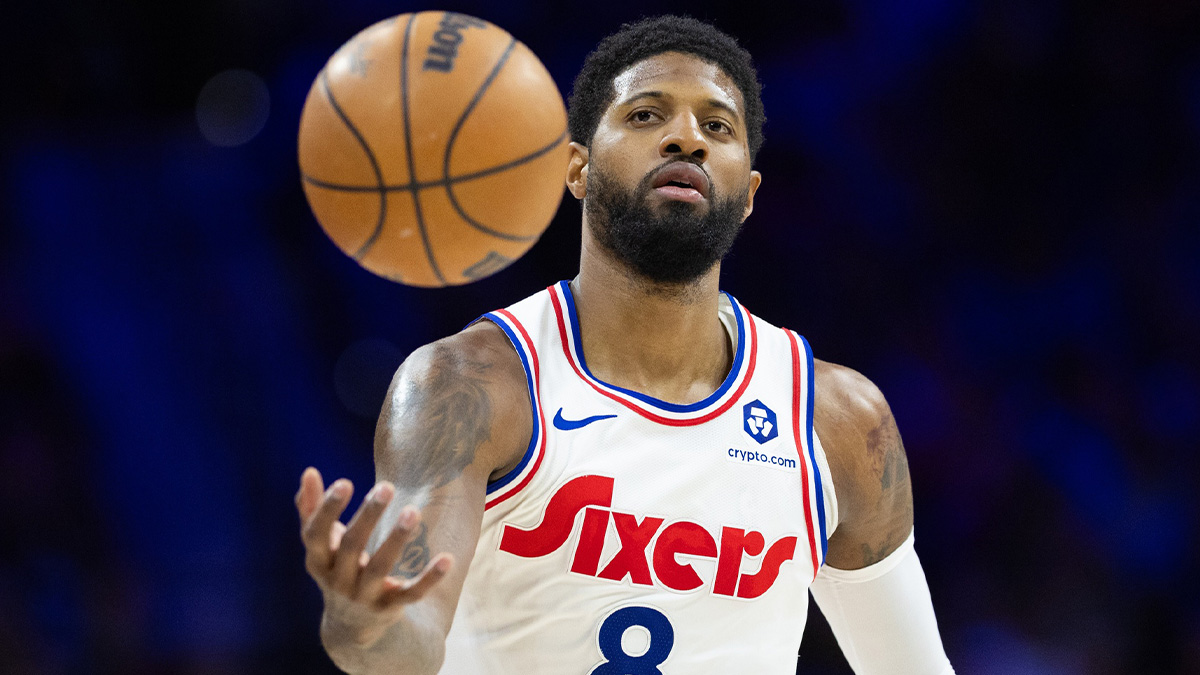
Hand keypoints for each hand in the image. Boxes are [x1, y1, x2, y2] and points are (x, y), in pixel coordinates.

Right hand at [296, 467, 453, 645]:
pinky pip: (411, 594)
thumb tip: (310, 472)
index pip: (315, 534)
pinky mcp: (390, 607)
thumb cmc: (336, 568)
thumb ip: (311, 508)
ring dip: (396, 540)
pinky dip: (429, 579)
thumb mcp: (320, 545)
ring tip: (413, 511)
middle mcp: (337, 580)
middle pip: (351, 546)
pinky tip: (447, 558)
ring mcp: (364, 596)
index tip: (345, 482)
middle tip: (387, 486)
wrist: (348, 625)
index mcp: (318, 561)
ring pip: (379, 569)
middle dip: (368, 516)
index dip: (327, 509)